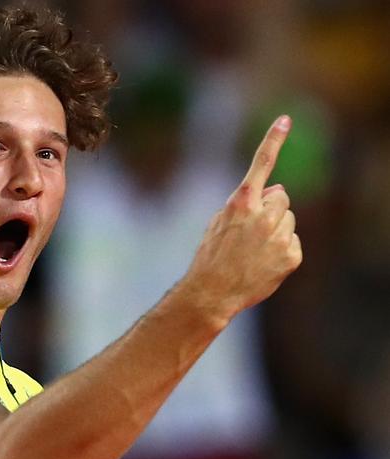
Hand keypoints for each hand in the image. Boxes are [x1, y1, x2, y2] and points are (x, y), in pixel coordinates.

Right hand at [182, 115, 301, 324]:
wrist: (212, 292)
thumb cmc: (211, 256)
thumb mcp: (218, 222)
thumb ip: (246, 202)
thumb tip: (279, 189)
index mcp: (241, 203)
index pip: (261, 165)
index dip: (273, 140)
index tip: (285, 120)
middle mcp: (263, 215)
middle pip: (282, 197)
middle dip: (272, 208)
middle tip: (253, 230)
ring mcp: (279, 236)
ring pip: (289, 220)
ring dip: (277, 229)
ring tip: (255, 250)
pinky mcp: (291, 255)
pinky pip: (293, 242)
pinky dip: (282, 250)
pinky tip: (264, 262)